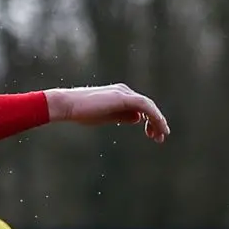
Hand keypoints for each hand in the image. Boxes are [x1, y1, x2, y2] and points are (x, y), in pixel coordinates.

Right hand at [44, 83, 169, 142]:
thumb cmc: (81, 112)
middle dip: (156, 122)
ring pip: (149, 106)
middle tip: (160, 138)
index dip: (149, 121)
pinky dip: (154, 117)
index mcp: (119, 95)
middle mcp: (123, 91)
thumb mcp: (105, 116)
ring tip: (160, 136)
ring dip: (157, 121)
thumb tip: (137, 119)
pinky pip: (145, 106)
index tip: (152, 135)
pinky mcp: (123, 97)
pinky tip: (157, 128)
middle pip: (147, 106)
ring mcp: (123, 93)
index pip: (141, 107)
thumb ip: (122, 116)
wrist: (68, 105)